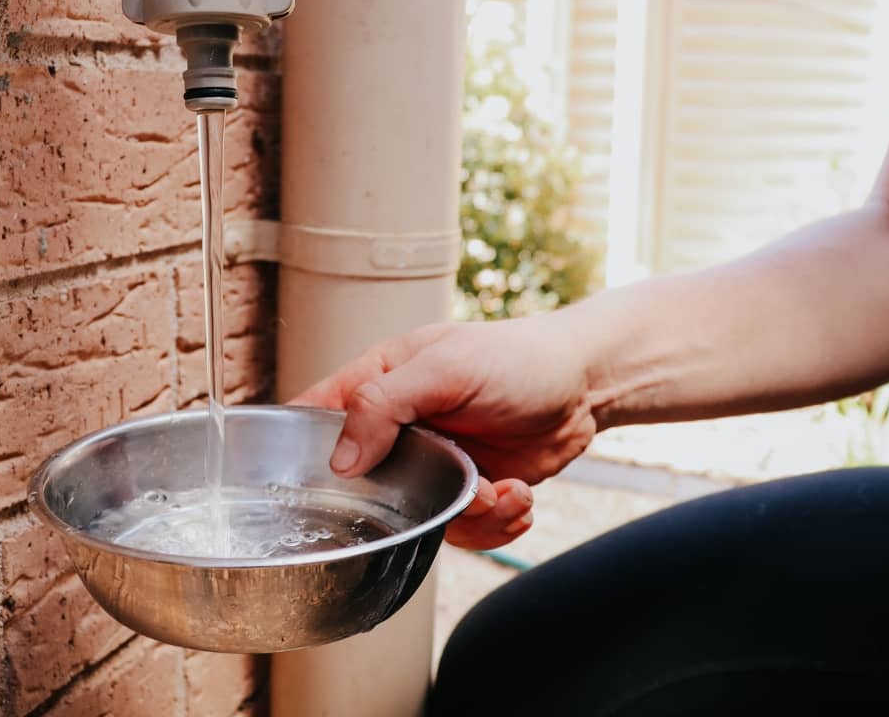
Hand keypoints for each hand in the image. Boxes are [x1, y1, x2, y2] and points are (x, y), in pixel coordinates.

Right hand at [290, 318, 597, 549]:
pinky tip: (517, 496)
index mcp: (377, 384)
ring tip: (500, 491)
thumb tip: (341, 460)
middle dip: (408, 503)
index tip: (317, 485)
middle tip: (449, 488)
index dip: (304, 452)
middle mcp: (398, 429)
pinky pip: (461, 530)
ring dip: (466, 516)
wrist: (585, 385)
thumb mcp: (443, 368)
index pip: (316, 418)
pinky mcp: (468, 489)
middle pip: (364, 487)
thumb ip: (384, 404)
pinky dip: (494, 524)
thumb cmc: (516, 359)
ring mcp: (432, 463)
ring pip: (418, 519)